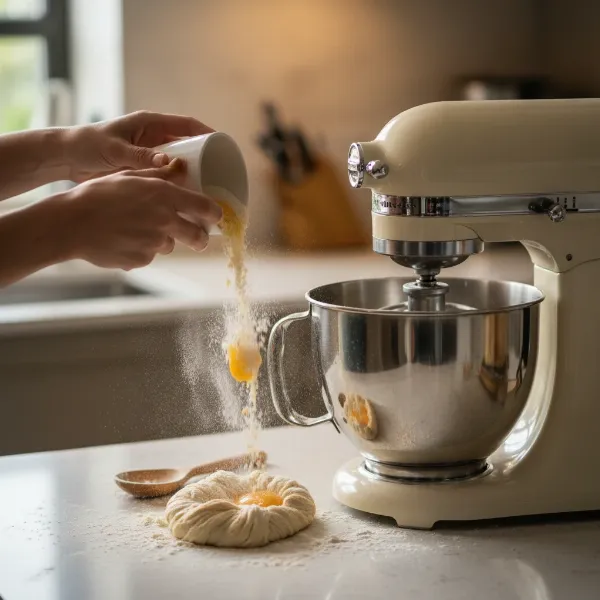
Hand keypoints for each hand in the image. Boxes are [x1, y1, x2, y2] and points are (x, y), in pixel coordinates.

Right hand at [59, 159, 222, 269]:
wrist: (71, 223)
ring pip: (169, 245)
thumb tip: (180, 165)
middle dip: (200, 237)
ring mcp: (155, 243)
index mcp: (165, 196)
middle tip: (196, 236)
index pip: (206, 208)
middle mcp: (165, 221)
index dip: (215, 214)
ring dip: (162, 240)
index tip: (217, 217)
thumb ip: (159, 175)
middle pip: (198, 236)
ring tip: (137, 229)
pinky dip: (141, 250)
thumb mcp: (129, 177)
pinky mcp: (143, 260)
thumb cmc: (97, 195)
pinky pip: (149, 256)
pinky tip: (123, 239)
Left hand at [65, 111, 213, 182]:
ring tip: (206, 188)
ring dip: (191, 173)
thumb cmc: (88, 146)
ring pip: (179, 162)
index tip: (222, 144)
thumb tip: (169, 163)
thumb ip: (141, 156)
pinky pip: (167, 174)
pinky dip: (176, 183)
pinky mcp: (144, 168)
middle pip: (187, 145)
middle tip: (218, 174)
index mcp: (150, 124)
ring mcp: (150, 153)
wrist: (67, 159)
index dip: (207, 132)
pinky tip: (185, 196)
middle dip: (203, 158)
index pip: (187, 125)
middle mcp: (154, 137)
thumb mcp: (116, 150)